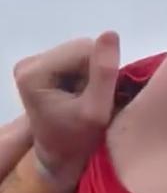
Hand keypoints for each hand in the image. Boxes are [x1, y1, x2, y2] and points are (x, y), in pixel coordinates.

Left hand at [13, 31, 119, 189]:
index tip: (97, 99)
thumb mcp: (96, 111)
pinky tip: (80, 96)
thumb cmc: (78, 141)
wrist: (61, 158)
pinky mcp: (41, 68)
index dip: (101, 73)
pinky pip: (76, 60)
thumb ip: (104, 74)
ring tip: (86, 100)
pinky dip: (86, 77)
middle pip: (81, 48)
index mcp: (35, 72)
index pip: (85, 50)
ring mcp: (33, 64)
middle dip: (95, 73)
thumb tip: (111, 34)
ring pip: (81, 53)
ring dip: (92, 76)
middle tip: (92, 100)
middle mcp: (29, 62)